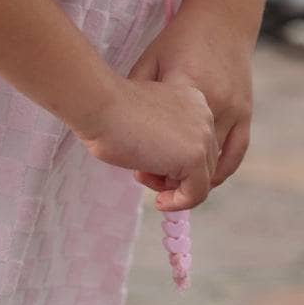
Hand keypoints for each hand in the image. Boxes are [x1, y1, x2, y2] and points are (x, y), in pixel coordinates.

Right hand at [75, 75, 220, 211]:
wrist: (99, 105)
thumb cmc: (110, 113)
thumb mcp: (148, 122)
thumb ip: (166, 138)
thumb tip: (174, 173)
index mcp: (193, 101)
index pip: (196, 144)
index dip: (172, 161)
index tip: (147, 163)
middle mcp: (204, 115)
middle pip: (202, 162)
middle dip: (172, 174)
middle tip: (143, 173)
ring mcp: (202, 136)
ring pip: (200, 179)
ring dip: (171, 187)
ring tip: (143, 177)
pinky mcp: (195, 157)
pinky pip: (197, 194)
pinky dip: (178, 203)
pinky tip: (159, 201)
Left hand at [125, 10, 253, 204]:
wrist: (220, 21)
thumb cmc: (177, 40)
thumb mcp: (150, 61)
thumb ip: (138, 92)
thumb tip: (119, 127)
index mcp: (188, 90)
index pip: (173, 146)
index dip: (156, 171)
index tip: (139, 176)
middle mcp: (216, 103)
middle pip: (196, 161)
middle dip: (174, 179)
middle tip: (152, 180)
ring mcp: (235, 109)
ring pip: (218, 162)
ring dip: (198, 180)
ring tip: (175, 183)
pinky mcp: (245, 111)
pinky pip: (236, 151)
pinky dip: (220, 169)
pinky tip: (202, 177)